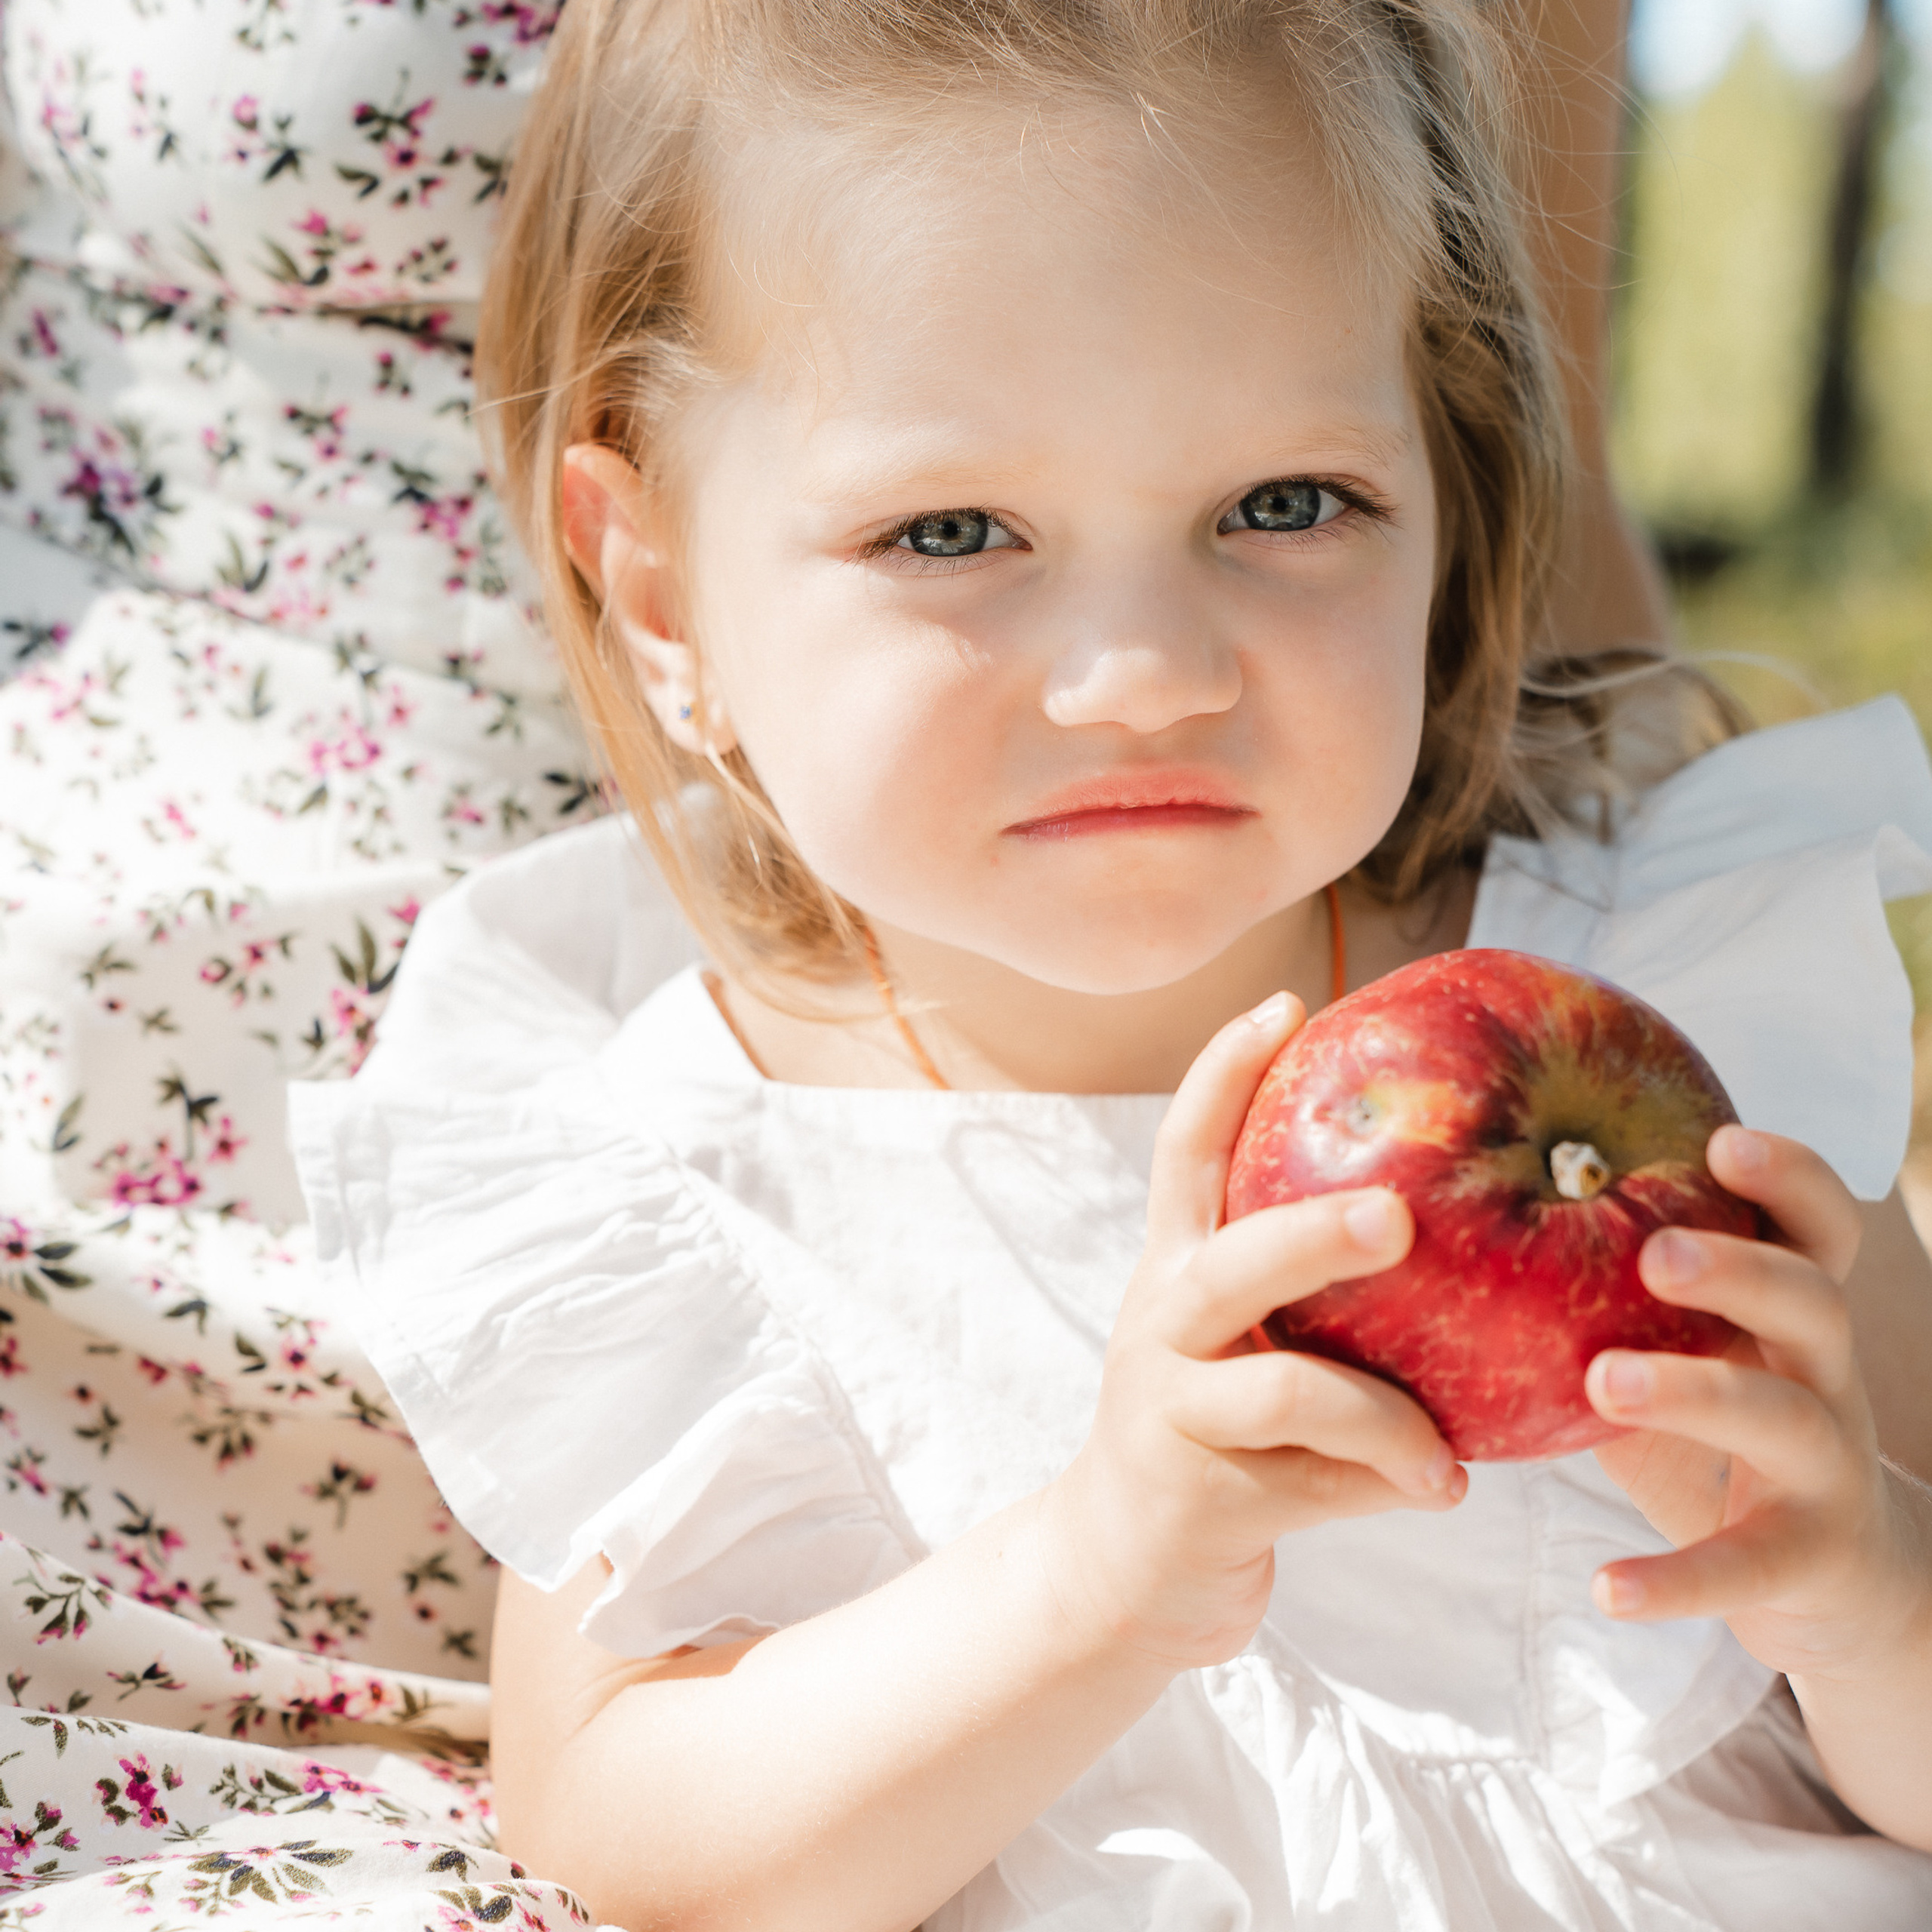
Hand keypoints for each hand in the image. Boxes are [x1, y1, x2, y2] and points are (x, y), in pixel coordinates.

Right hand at [1040, 991, 1466, 1672]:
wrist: (1118, 1574)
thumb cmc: (1212, 1440)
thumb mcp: (1242, 1350)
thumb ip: (1314, 1300)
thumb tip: (1462, 1228)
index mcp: (1173, 1271)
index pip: (1183, 1152)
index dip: (1224, 1073)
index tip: (1285, 1003)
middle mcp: (1160, 1325)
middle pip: (1230, 1259)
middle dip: (1316, 1232)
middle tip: (1400, 1217)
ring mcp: (1170, 1413)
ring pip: (1283, 1389)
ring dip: (1385, 1415)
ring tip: (1448, 1453)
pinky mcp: (1198, 1499)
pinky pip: (1317, 1484)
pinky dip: (1390, 1485)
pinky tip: (1444, 1491)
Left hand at [1588, 1126, 1931, 1681]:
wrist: (1834, 1581)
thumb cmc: (1716, 1437)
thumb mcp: (1669, 1356)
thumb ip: (1594, 1302)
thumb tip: (1450, 1225)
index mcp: (1787, 1314)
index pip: (1815, 1229)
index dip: (1789, 1178)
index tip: (1723, 1139)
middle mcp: (1824, 1376)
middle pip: (1812, 1301)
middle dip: (1736, 1270)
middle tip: (1651, 1253)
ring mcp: (1828, 1468)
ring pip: (1784, 1415)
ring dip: (1696, 1392)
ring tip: (1603, 1382)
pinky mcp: (1811, 1559)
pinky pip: (1747, 1564)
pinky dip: (1678, 1579)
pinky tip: (1608, 1589)